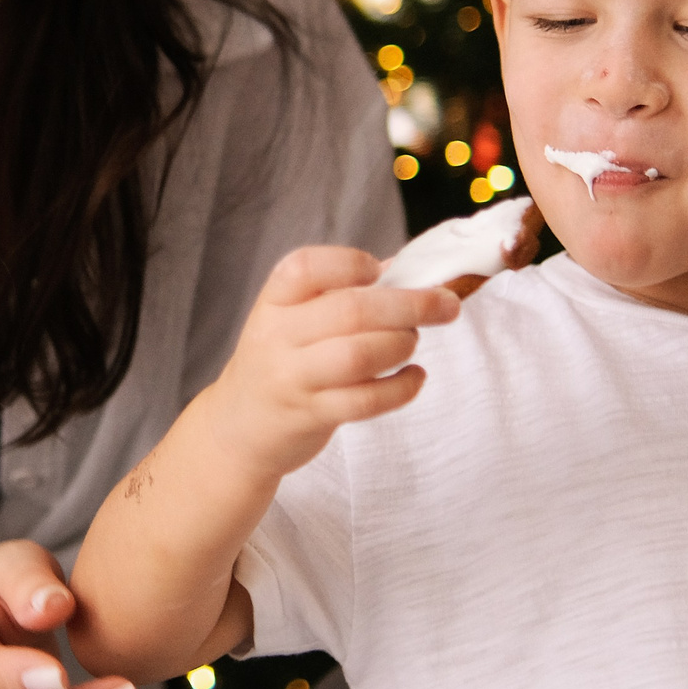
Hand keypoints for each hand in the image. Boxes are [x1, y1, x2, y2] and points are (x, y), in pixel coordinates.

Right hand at [201, 246, 461, 478]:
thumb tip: (409, 272)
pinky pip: (367, 400)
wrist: (240, 425)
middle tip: (447, 305)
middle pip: (351, 310)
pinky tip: (414, 377)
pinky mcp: (311, 415)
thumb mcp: (295, 318)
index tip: (380, 271)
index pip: (306, 267)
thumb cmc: (282, 360)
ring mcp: (292, 378)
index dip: (350, 263)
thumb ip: (344, 293)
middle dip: (411, 305)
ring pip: (359, 355)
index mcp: (275, 301)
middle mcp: (278, 336)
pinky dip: (402, 387)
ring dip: (402, 345)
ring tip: (411, 343)